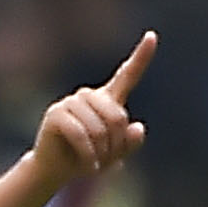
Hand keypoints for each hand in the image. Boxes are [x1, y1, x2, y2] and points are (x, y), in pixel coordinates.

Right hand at [32, 34, 153, 185]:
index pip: (128, 75)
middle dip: (115, 144)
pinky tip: (88, 166)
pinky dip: (87, 154)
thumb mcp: (115, 154)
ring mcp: (71, 102)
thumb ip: (130, 143)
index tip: (152, 36)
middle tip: (106, 160)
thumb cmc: (87, 158)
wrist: (54, 170)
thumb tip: (137, 129)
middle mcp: (89, 95)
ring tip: (94, 163)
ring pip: (98, 128)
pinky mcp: (56, 114)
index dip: (142, 56)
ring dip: (100, 152)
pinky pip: (80, 134)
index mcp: (107, 99)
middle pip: (117, 117)